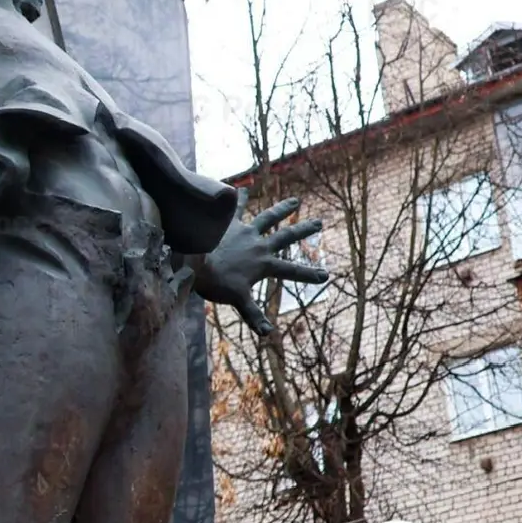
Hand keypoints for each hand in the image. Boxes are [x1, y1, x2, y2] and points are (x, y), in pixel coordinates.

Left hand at [193, 190, 327, 335]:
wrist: (195, 262)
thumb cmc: (215, 283)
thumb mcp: (237, 300)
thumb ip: (253, 315)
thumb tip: (268, 334)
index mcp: (264, 264)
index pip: (292, 271)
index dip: (309, 274)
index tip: (326, 275)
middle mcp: (259, 245)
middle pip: (287, 237)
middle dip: (304, 230)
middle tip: (320, 222)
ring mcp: (246, 232)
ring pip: (269, 217)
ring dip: (283, 209)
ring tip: (295, 200)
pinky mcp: (230, 223)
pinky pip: (236, 209)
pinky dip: (239, 198)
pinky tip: (242, 188)